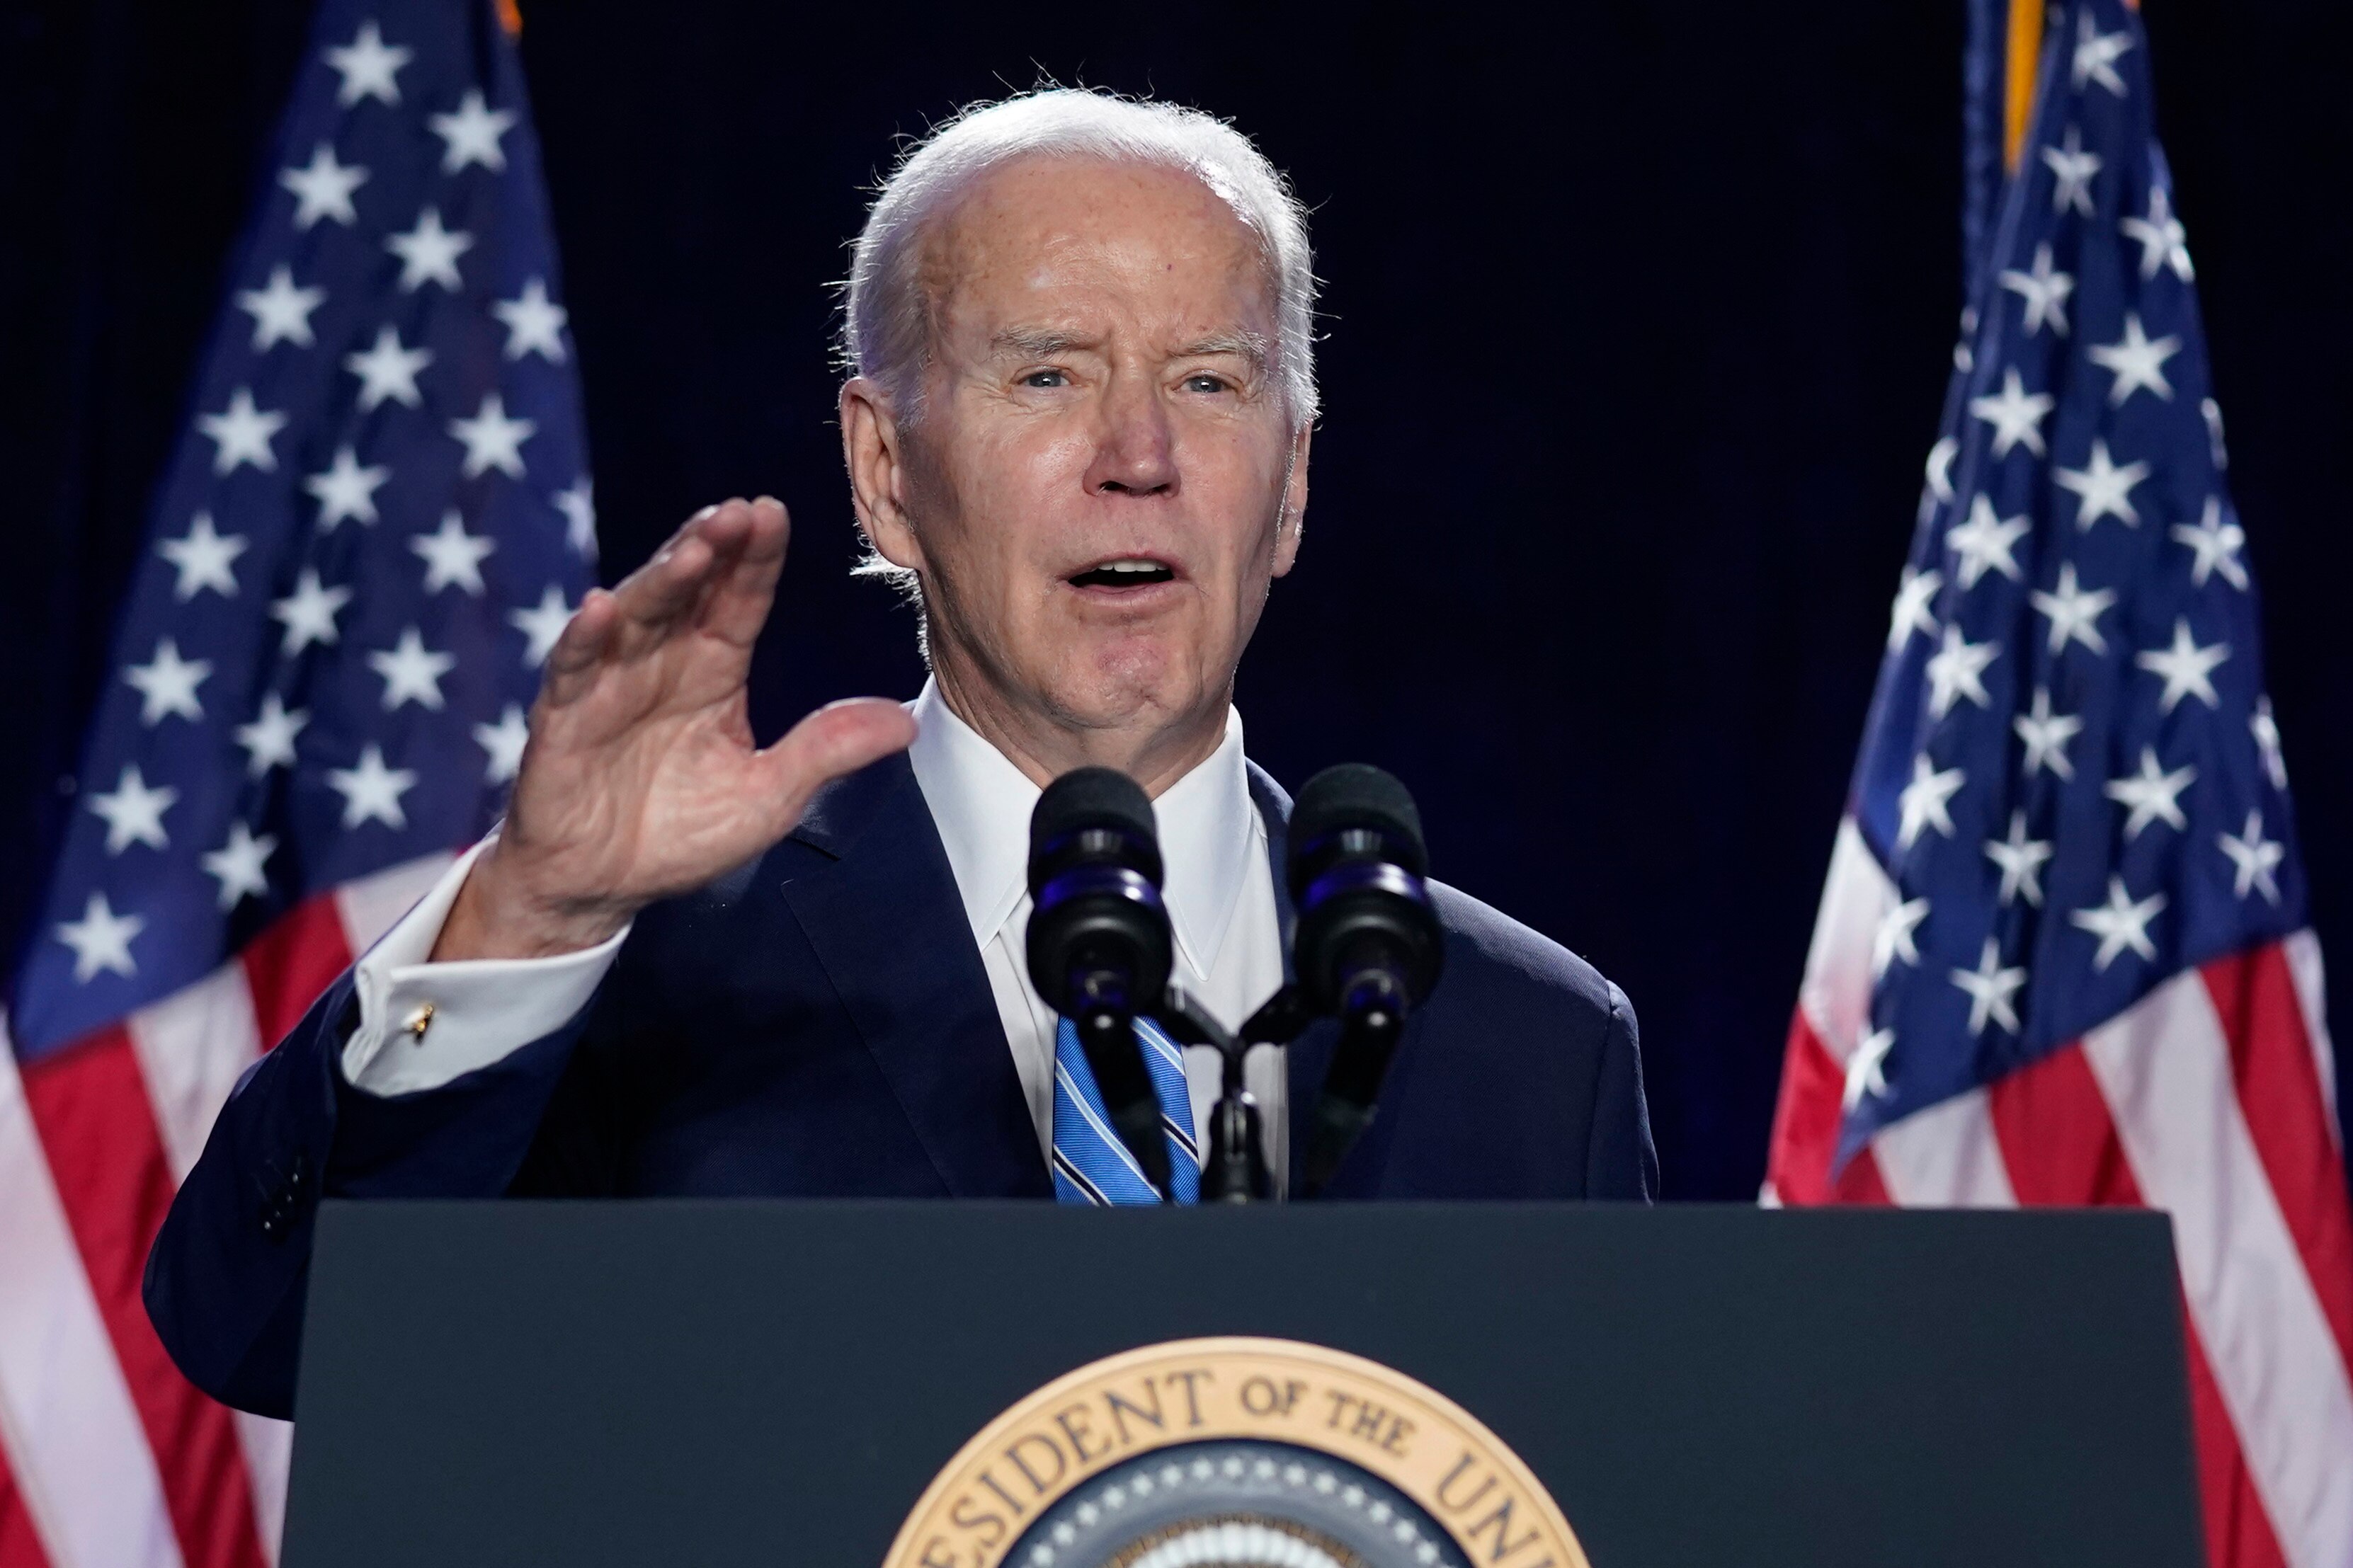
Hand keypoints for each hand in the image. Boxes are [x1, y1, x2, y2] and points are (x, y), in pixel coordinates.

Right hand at [432, 497, 915, 961]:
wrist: (602, 888)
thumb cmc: (681, 835)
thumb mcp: (769, 797)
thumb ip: (826, 752)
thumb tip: (908, 722)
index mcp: (712, 671)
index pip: (738, 602)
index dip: (755, 560)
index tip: (773, 514)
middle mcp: (660, 664)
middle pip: (686, 591)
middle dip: (710, 549)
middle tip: (739, 512)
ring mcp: (608, 685)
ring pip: (633, 616)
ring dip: (659, 580)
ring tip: (691, 549)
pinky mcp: (562, 720)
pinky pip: (571, 670)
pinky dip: (584, 638)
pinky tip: (601, 608)